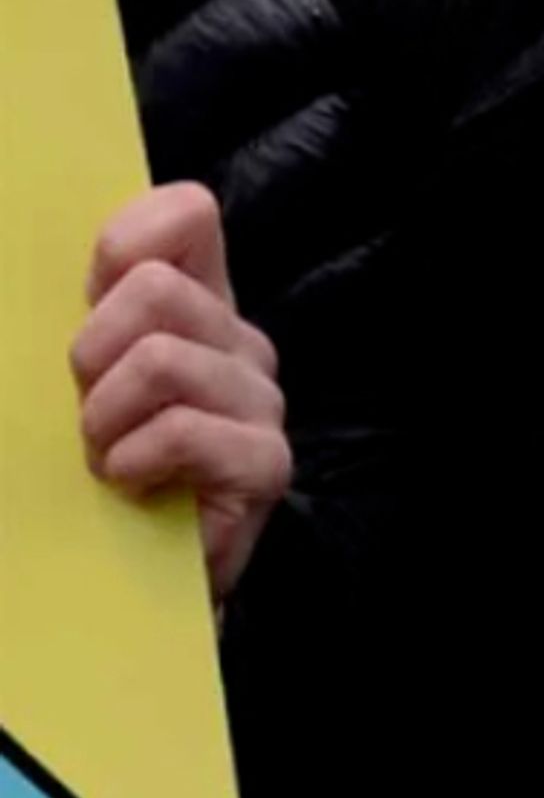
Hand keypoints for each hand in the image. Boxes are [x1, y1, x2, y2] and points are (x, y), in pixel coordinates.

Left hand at [74, 183, 289, 601]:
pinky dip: (134, 461)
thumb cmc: (93, 474)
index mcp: (195, 304)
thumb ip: (83, 318)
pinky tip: (132, 486)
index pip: (187, 213)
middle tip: (89, 413)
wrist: (130, 584)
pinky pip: (185, 429)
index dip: (127, 239)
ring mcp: (258, 399)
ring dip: (104, 420)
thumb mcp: (80, 380)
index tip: (89, 298)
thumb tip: (23, 257)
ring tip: (107, 456)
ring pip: (163, 358)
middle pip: (157, 288)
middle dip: (93, 355)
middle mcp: (237, 339)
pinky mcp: (265, 461)